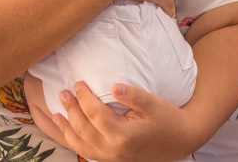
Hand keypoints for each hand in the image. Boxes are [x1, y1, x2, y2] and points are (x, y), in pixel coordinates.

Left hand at [52, 82, 196, 161]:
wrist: (181, 141)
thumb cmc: (169, 120)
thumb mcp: (154, 104)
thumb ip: (133, 95)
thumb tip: (113, 86)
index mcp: (123, 135)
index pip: (95, 114)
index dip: (84, 98)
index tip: (78, 83)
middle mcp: (113, 150)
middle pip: (84, 129)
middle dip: (71, 110)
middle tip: (63, 92)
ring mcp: (112, 158)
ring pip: (81, 144)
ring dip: (67, 129)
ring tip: (56, 114)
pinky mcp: (113, 160)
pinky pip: (88, 152)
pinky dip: (75, 142)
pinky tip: (69, 132)